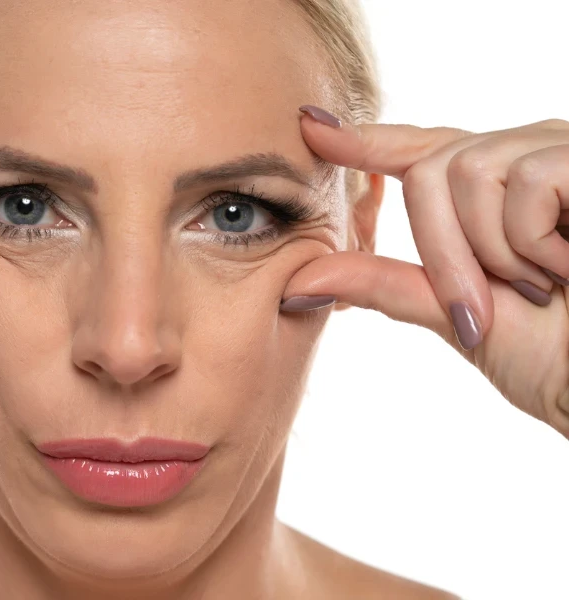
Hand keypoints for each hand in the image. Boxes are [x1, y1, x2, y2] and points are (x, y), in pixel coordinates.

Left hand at [281, 105, 568, 438]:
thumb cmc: (554, 356)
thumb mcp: (456, 315)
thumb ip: (383, 285)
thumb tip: (297, 280)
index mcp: (493, 193)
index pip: (420, 152)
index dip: (367, 140)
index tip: (312, 128)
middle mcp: (526, 158)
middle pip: (432, 168)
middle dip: (443, 250)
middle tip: (486, 304)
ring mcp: (562, 152)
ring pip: (470, 171)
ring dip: (493, 253)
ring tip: (547, 284)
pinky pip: (523, 180)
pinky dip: (534, 241)